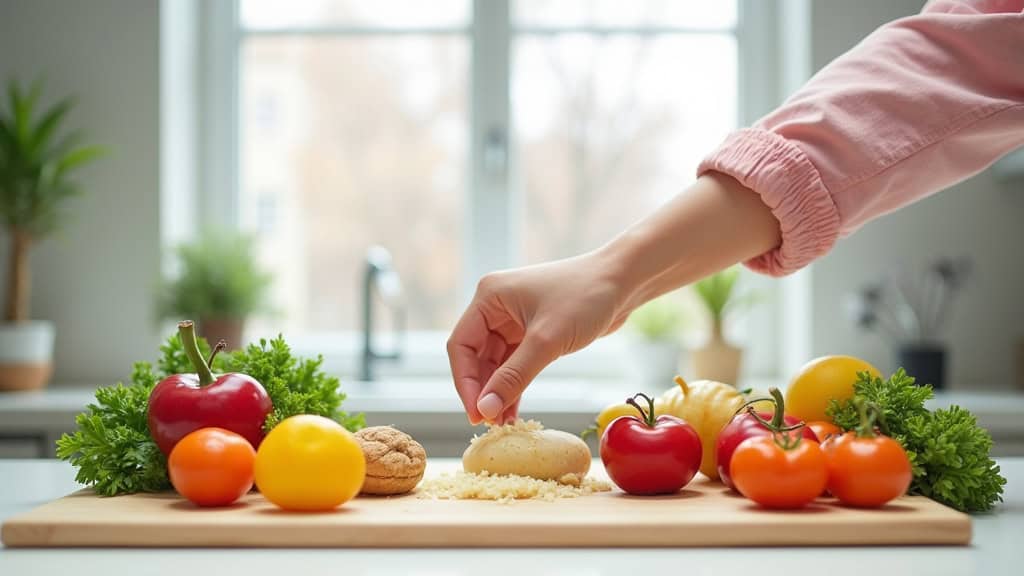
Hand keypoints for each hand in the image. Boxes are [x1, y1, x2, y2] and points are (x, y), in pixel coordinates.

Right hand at [447, 252, 628, 423]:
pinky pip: (514, 363)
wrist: (624, 280)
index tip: (476, 414)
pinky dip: (514, 385)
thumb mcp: (547, 341)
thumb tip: (484, 410)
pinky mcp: (533, 331)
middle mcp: (496, 306)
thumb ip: (513, 376)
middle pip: (475, 356)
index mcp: (489, 296)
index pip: (461, 345)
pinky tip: (513, 411)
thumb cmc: (586, 297)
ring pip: (494, 363)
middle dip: (482, 390)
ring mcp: (514, 319)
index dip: (465, 383)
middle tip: (489, 423)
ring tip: (502, 424)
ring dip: (498, 392)